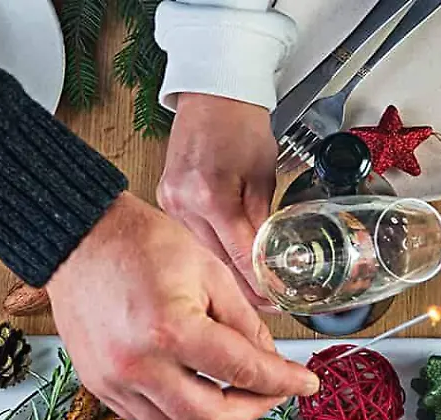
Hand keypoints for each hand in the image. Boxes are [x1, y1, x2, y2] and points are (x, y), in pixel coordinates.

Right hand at [46, 193, 319, 419]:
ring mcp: (114, 382)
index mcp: (171, 330)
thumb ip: (245, 324)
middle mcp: (139, 365)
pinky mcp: (100, 387)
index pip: (242, 372)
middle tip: (274, 394)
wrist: (79, 238)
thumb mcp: (210, 272)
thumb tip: (270, 362)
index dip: (282, 382)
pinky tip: (201, 395)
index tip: (306, 384)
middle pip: (212, 418)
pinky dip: (182, 416)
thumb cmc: (142, 243)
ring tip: (240, 396)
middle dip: (253, 410)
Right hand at [158, 94, 278, 304]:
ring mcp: (170, 202)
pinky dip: (210, 250)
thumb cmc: (239, 123)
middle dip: (244, 286)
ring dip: (225, 271)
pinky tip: (224, 260)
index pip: (240, 256)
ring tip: (250, 286)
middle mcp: (184, 203)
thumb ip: (263, 220)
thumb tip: (269, 259)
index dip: (260, 283)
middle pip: (217, 262)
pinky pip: (191, 238)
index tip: (274, 299)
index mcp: (212, 196)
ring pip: (202, 254)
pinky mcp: (165, 201)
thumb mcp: (263, 175)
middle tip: (268, 303)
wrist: (212, 96)